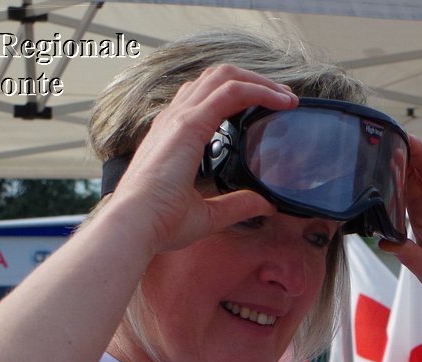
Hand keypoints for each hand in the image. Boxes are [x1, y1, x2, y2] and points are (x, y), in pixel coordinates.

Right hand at [103, 64, 295, 254]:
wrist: (136, 225)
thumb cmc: (159, 222)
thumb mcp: (208, 214)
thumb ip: (237, 205)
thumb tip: (264, 204)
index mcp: (174, 135)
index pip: (206, 97)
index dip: (238, 94)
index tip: (269, 108)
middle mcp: (175, 119)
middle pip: (216, 78)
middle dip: (253, 81)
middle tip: (283, 98)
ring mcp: (180, 118)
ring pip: (225, 77)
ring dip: (260, 81)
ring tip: (286, 97)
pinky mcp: (189, 124)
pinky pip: (231, 92)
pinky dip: (259, 90)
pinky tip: (282, 101)